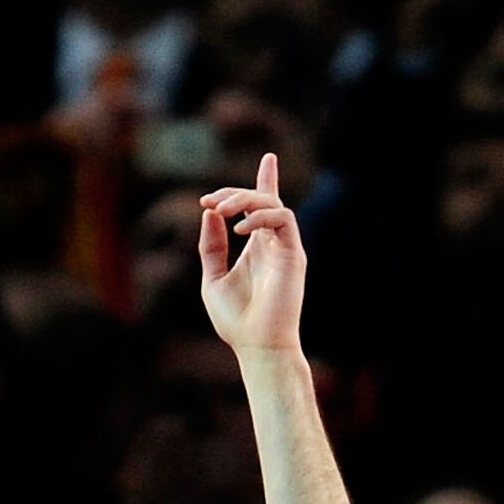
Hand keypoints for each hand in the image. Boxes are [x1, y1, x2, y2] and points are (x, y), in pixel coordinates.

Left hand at [196, 156, 309, 355]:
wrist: (257, 345)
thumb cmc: (236, 320)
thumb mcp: (213, 278)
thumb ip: (211, 246)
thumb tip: (209, 213)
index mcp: (258, 248)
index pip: (263, 207)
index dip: (266, 180)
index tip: (269, 158)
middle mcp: (274, 244)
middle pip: (261, 199)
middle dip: (234, 193)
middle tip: (209, 201)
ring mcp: (285, 247)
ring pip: (272, 203)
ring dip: (243, 199)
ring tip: (217, 210)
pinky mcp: (294, 254)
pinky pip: (282, 218)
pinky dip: (259, 216)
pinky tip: (238, 229)